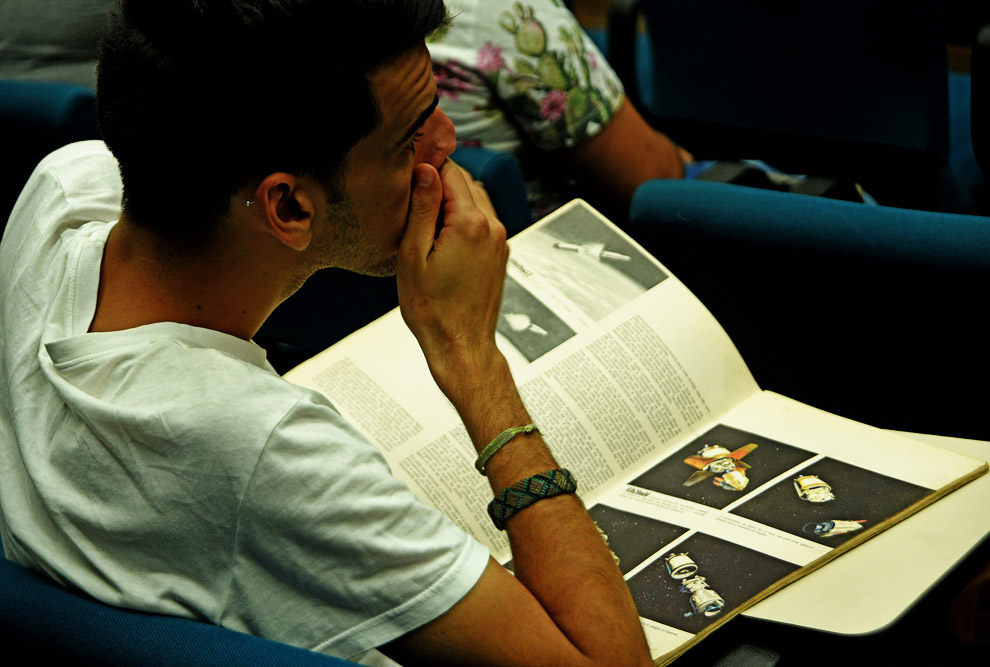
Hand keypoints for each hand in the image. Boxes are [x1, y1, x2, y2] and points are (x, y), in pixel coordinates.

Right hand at [397, 160, 509, 401]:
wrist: (461, 345)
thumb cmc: (433, 310)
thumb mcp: (413, 256)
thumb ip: (421, 208)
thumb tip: (425, 169)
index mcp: (470, 223)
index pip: (450, 170)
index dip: (426, 168)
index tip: (407, 175)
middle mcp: (492, 227)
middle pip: (465, 181)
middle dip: (439, 182)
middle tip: (411, 199)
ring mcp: (500, 240)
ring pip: (475, 199)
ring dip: (451, 200)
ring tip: (424, 221)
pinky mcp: (500, 253)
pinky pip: (482, 220)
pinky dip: (463, 218)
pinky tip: (441, 238)